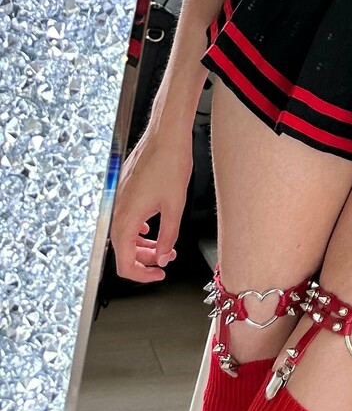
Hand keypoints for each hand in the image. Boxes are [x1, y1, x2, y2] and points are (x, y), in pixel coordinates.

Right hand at [110, 129, 192, 282]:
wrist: (165, 134)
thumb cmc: (170, 163)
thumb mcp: (175, 207)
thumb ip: (169, 237)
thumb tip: (164, 257)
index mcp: (125, 219)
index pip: (124, 263)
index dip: (142, 276)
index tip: (158, 275)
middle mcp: (116, 211)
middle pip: (123, 250)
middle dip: (145, 259)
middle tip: (165, 260)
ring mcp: (118, 200)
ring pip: (125, 234)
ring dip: (143, 244)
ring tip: (164, 245)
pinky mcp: (123, 191)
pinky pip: (126, 218)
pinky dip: (138, 229)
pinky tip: (152, 228)